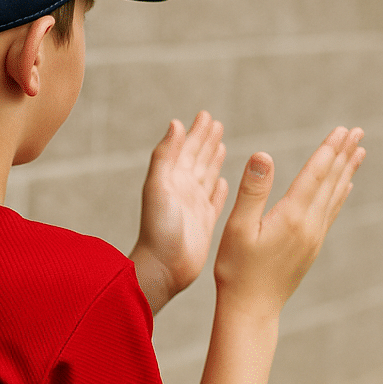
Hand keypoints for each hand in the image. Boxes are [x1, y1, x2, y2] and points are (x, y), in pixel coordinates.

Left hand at [133, 111, 228, 298]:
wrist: (163, 268)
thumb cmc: (158, 229)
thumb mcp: (159, 186)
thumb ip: (165, 155)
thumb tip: (175, 123)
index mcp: (170, 179)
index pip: (185, 149)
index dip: (196, 132)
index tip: (206, 115)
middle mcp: (182, 191)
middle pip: (197, 159)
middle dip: (206, 141)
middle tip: (217, 123)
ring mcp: (194, 207)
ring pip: (207, 177)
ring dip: (213, 160)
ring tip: (221, 145)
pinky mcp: (205, 224)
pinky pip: (215, 201)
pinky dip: (219, 190)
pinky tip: (225, 183)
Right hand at [214, 126, 364, 321]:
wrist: (251, 309)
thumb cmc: (237, 269)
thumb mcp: (237, 228)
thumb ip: (253, 190)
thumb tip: (263, 154)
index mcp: (292, 216)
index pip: (315, 174)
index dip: (328, 149)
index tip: (343, 129)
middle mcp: (309, 225)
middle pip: (330, 182)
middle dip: (343, 154)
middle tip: (358, 132)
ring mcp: (313, 238)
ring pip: (334, 196)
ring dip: (346, 172)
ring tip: (358, 152)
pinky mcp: (311, 248)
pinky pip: (331, 213)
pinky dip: (339, 195)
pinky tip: (344, 188)